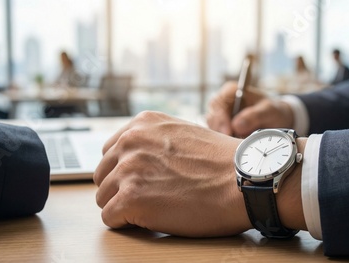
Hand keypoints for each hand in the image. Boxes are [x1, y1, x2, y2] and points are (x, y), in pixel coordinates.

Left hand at [94, 111, 251, 236]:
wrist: (244, 180)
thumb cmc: (223, 162)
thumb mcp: (183, 133)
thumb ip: (156, 140)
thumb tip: (140, 158)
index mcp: (142, 124)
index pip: (110, 151)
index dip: (124, 170)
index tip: (141, 181)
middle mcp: (130, 142)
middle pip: (104, 174)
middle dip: (121, 188)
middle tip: (147, 198)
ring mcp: (128, 169)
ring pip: (104, 197)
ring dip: (123, 207)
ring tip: (152, 209)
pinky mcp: (130, 198)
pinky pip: (109, 218)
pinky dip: (126, 223)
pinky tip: (149, 220)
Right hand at [207, 82, 294, 137]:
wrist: (278, 120)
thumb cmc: (273, 110)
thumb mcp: (269, 110)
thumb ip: (254, 116)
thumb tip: (236, 125)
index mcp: (231, 91)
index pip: (217, 104)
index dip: (220, 118)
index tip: (228, 132)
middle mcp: (222, 102)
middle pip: (212, 117)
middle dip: (221, 130)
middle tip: (232, 142)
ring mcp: (220, 116)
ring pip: (213, 128)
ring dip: (223, 138)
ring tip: (238, 144)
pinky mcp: (222, 129)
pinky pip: (217, 137)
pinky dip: (224, 142)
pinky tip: (235, 146)